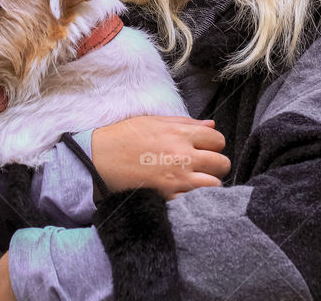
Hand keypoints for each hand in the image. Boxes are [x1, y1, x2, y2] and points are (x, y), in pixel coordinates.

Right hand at [90, 116, 229, 199]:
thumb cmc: (124, 136)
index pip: (218, 139)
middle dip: (217, 164)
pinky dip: (195, 197)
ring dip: (210, 182)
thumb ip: (186, 123)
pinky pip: (195, 199)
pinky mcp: (168, 196)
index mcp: (181, 134)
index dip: (214, 143)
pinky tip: (186, 192)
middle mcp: (183, 156)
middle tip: (205, 165)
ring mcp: (177, 179)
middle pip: (222, 163)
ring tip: (198, 180)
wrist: (99, 159)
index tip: (206, 147)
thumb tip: (211, 124)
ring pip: (215, 184)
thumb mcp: (154, 121)